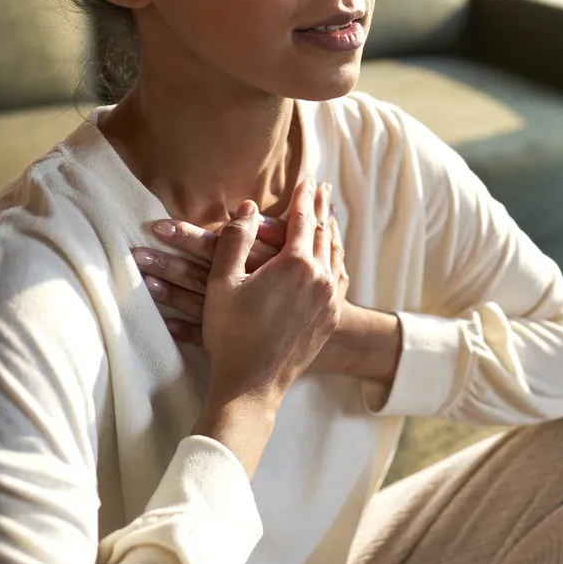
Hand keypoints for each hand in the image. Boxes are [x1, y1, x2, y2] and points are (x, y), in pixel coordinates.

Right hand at [174, 178, 344, 475]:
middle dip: (321, 207)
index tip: (307, 178)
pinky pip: (340, 278)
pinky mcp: (331, 318)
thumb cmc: (231, 334)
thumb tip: (249, 208)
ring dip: (331, 231)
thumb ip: (235, 239)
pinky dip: (336, 259)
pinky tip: (333, 257)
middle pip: (324, 232)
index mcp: (296, 265)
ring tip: (328, 216)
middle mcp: (321, 279)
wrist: (252, 385)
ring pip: (336, 255)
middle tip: (321, 187)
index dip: (304, 197)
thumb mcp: (223, 282)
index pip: (304, 219)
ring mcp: (330, 300)